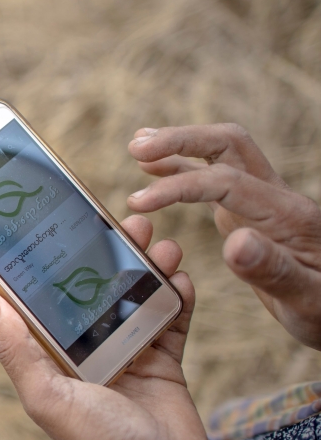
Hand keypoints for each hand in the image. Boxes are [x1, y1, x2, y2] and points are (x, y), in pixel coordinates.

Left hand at [0, 216, 211, 439]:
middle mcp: (88, 346)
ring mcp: (129, 350)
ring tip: (162, 244)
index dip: (58, 259)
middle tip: (127, 221)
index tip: (66, 222)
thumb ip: (16, 349)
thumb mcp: (46, 395)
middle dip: (113, 252)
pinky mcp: (165, 360)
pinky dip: (178, 296)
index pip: (52, 295)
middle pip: (99, 286)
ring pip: (137, 295)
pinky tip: (182, 277)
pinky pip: (172, 319)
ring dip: (150, 267)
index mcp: (55, 352)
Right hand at [128, 123, 320, 349]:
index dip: (178, 187)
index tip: (140, 203)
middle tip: (136, 147)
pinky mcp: (250, 212)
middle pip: (227, 144)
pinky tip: (155, 170)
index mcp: (286, 215)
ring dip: (179, 145)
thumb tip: (235, 243)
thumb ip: (272, 270)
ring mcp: (262, 201)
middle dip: (180, 140)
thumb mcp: (306, 299)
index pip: (225, 182)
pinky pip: (215, 176)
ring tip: (137, 147)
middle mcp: (274, 197)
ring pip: (221, 153)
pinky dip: (182, 167)